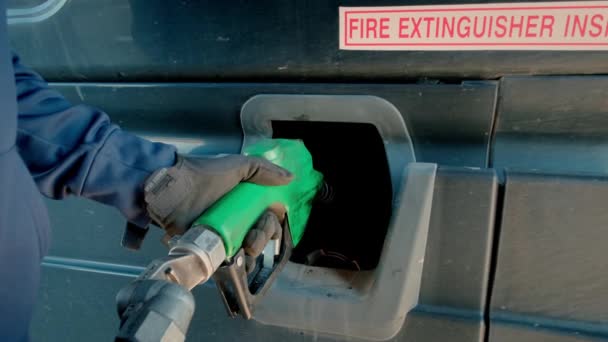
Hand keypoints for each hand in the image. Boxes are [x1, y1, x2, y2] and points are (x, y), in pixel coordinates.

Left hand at [143, 154, 292, 244]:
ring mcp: (224, 232)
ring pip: (249, 247)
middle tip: (254, 238)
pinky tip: (238, 259)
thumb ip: (264, 170)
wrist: (173, 191)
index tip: (270, 221)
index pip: (267, 214)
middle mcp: (237, 215)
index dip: (273, 221)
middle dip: (263, 237)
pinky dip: (237, 262)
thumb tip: (291, 178)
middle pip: (261, 232)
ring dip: (254, 250)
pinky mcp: (211, 246)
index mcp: (245, 198)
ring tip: (247, 248)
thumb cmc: (204, 175)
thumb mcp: (237, 166)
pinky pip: (230, 258)